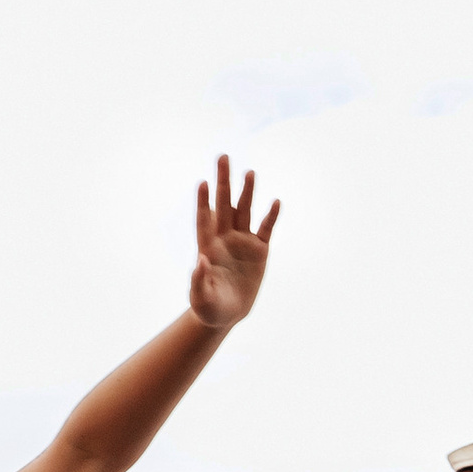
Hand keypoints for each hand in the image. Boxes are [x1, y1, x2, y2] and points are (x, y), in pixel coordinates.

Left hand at [190, 155, 278, 330]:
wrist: (227, 314)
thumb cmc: (209, 308)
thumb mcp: (200, 299)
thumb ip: (197, 280)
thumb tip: (198, 260)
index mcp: (207, 247)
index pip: (204, 219)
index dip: (203, 202)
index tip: (202, 183)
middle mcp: (224, 239)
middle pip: (224, 205)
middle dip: (223, 181)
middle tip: (222, 156)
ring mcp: (242, 242)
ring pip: (244, 211)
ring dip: (247, 192)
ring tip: (250, 172)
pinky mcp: (259, 251)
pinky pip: (266, 230)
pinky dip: (270, 217)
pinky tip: (275, 202)